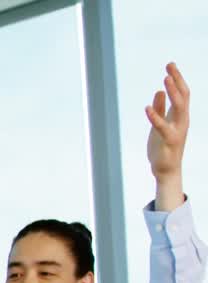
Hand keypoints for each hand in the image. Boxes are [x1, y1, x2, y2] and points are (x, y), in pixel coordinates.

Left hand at [146, 62, 189, 180]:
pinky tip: (146, 107)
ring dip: (173, 92)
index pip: (182, 93)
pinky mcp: (169, 141)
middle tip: (170, 65)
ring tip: (165, 80)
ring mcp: (178, 130)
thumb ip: (161, 108)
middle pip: (183, 95)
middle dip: (177, 80)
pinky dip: (155, 116)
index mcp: (180, 116)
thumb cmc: (163, 146)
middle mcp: (182, 120)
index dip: (177, 79)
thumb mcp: (161, 123)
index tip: (170, 65)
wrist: (166, 169)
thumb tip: (159, 91)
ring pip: (179, 107)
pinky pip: (162, 126)